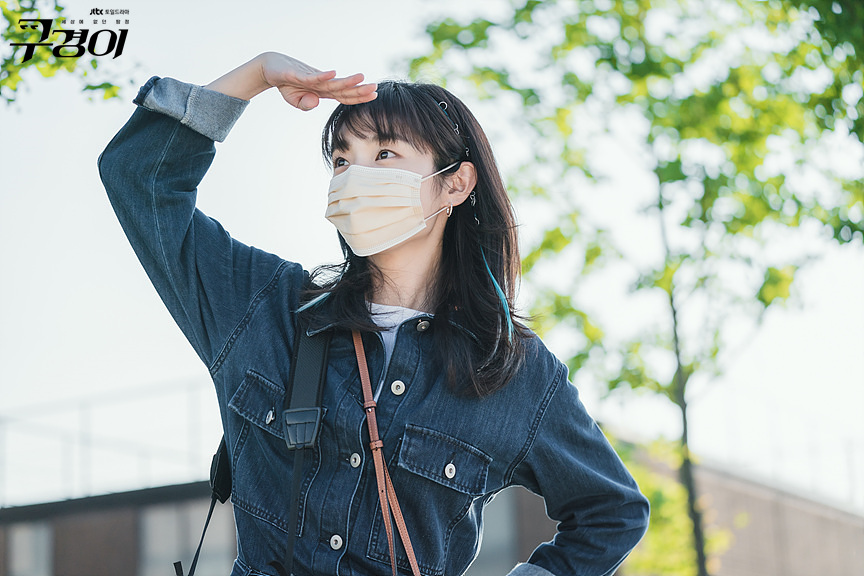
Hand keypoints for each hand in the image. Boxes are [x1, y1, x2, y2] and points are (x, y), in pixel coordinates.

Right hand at [259, 52, 377, 110]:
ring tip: (361, 77)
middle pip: (342, 89)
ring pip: (331, 82)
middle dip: (359, 90)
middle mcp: (320, 83)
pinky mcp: (297, 75)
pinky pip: (312, 77)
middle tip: (375, 88)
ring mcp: (310, 78)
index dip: (358, 97)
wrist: (269, 68)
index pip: (344, 95)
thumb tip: (316, 102)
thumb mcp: (295, 101)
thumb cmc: (286, 84)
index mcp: (322, 91)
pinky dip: (322, 76)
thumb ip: (306, 105)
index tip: (373, 95)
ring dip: (346, 81)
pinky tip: (333, 73)